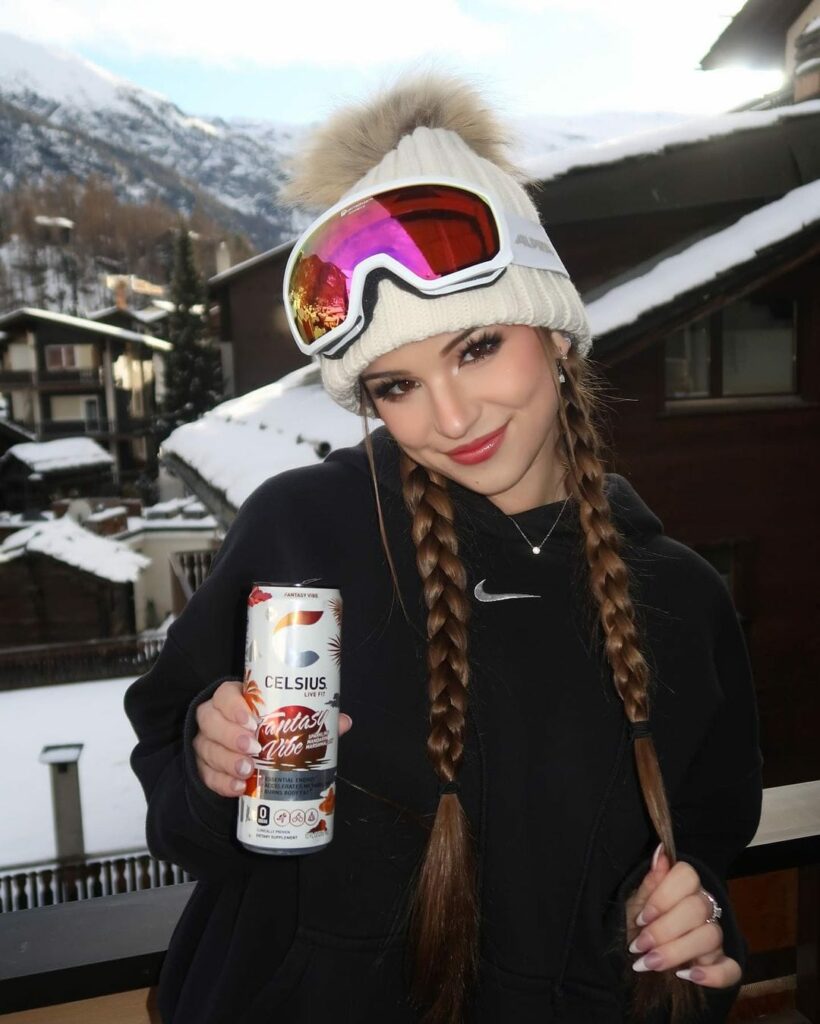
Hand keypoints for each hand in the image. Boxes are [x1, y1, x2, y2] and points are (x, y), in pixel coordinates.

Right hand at [193, 679, 352, 796]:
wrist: (244, 751)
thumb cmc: (268, 727)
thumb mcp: (286, 720)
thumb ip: (312, 720)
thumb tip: (343, 721)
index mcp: (234, 699)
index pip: (224, 694)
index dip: (233, 706)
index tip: (252, 721)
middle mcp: (214, 718)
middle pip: (211, 721)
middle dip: (231, 736)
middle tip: (255, 749)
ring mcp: (206, 743)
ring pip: (207, 749)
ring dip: (228, 761)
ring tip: (249, 772)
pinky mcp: (204, 768)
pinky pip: (207, 775)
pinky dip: (223, 783)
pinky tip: (240, 788)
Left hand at [624, 844, 740, 988]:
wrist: (643, 955)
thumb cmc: (639, 923)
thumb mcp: (635, 903)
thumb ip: (650, 882)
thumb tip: (660, 852)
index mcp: (684, 886)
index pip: (687, 875)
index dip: (664, 896)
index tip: (641, 916)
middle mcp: (705, 907)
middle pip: (698, 908)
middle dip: (664, 929)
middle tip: (639, 945)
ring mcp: (716, 935)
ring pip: (711, 936)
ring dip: (677, 952)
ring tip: (650, 963)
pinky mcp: (722, 963)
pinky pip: (731, 968)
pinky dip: (712, 975)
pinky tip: (687, 976)